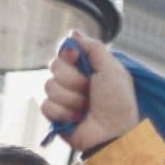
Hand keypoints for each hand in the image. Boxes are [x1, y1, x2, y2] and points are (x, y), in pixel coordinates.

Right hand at [41, 31, 138, 152]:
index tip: (75, 57)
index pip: (64, 51)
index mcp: (86, 67)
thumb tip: (73, 32)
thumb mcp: (112, 69)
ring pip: (49, 86)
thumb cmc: (118, 102)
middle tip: (89, 89)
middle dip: (73, 80)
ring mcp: (63, 98)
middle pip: (54, 66)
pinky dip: (64, 113)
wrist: (114, 132)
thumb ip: (94, 48)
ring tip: (86, 107)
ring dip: (71, 99)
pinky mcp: (55, 115)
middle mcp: (72, 80)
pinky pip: (46, 105)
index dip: (67, 53)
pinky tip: (77, 118)